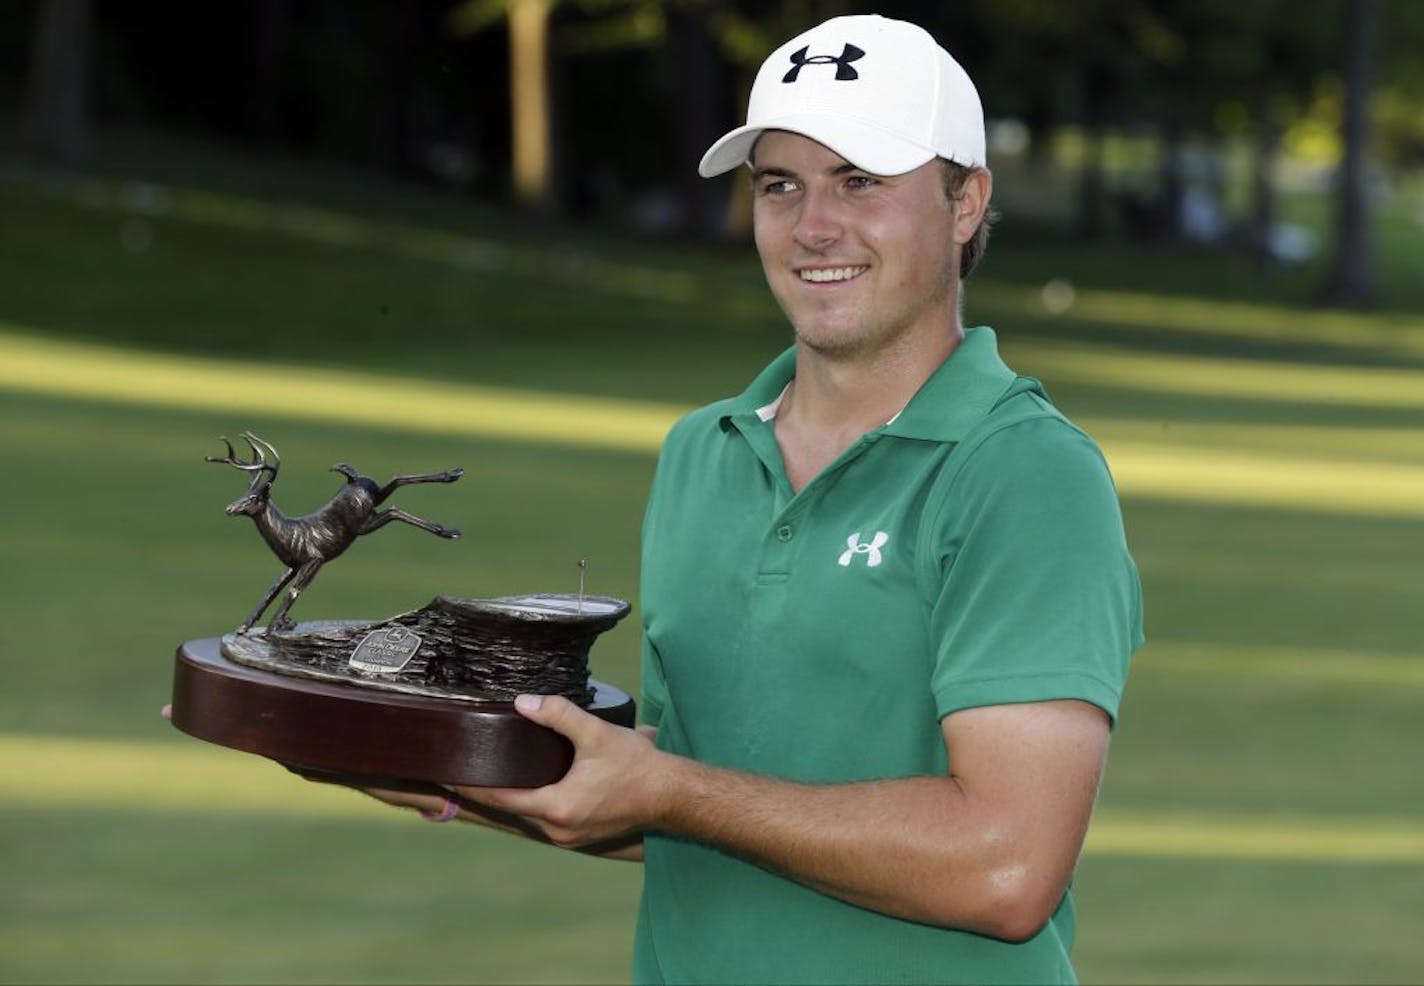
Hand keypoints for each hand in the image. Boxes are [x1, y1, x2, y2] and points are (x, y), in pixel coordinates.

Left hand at [455, 694, 667, 848]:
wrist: (672, 795)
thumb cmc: (637, 767)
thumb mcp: (596, 734)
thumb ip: (558, 715)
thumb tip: (522, 702)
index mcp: (556, 808)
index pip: (500, 797)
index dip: (471, 784)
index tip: (446, 774)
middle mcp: (558, 830)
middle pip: (511, 808)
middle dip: (488, 789)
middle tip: (463, 768)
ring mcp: (570, 837)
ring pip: (529, 814)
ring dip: (513, 796)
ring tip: (490, 774)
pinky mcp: (581, 835)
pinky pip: (546, 818)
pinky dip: (533, 802)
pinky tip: (528, 785)